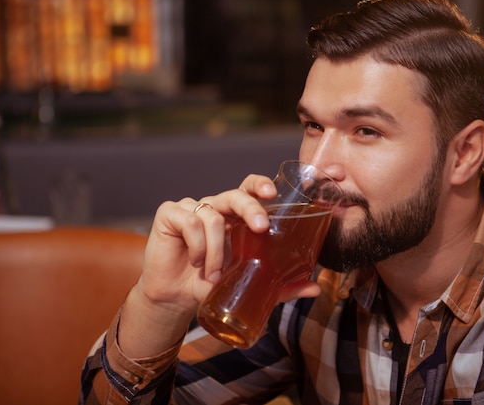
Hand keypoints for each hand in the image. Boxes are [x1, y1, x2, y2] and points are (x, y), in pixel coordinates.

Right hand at [119, 173, 279, 356]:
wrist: (175, 298)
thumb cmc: (211, 285)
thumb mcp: (247, 285)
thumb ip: (279, 286)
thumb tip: (314, 288)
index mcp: (234, 217)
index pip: (249, 189)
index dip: (260, 184)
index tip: (272, 193)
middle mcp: (215, 207)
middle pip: (236, 195)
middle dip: (251, 208)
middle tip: (262, 227)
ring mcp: (191, 208)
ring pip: (213, 217)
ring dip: (217, 250)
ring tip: (214, 274)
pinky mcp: (170, 213)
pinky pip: (191, 223)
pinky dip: (197, 247)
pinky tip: (194, 262)